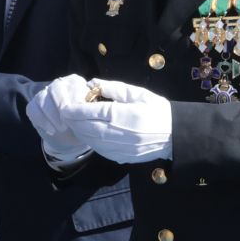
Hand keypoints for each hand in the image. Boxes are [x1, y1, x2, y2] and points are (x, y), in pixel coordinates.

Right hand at [26, 77, 93, 164]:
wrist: (70, 135)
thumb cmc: (84, 122)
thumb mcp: (90, 115)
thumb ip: (89, 108)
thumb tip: (87, 107)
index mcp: (76, 82)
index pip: (72, 85)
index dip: (73, 100)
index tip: (77, 116)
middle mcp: (59, 83)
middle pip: (55, 88)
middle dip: (60, 106)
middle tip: (67, 123)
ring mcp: (45, 92)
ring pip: (42, 98)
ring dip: (51, 116)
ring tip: (61, 129)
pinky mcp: (34, 104)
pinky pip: (33, 108)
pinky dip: (42, 120)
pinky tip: (52, 130)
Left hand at [56, 79, 172, 163]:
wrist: (174, 136)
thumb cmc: (157, 111)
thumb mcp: (137, 94)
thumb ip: (113, 88)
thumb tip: (92, 83)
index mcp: (122, 115)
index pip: (90, 113)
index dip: (74, 109)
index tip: (65, 105)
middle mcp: (117, 134)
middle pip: (85, 128)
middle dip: (72, 120)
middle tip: (66, 112)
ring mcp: (118, 148)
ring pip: (89, 140)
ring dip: (79, 131)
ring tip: (74, 121)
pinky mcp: (119, 157)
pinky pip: (98, 149)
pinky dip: (89, 140)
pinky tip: (88, 132)